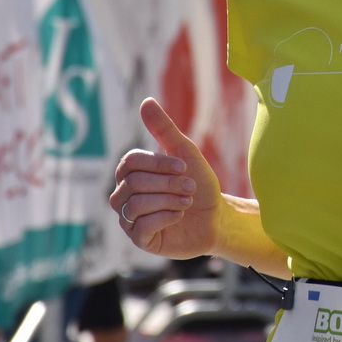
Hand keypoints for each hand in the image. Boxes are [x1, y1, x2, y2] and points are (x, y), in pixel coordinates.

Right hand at [110, 97, 221, 258]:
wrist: (217, 218)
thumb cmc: (199, 185)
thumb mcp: (185, 153)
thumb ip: (164, 129)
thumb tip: (146, 101)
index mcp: (131, 174)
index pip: (130, 162)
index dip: (158, 163)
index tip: (184, 166)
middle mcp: (124, 195)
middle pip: (133, 183)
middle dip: (168, 183)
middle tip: (190, 187)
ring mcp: (129, 219)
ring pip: (135, 204)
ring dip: (168, 200)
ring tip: (188, 202)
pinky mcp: (139, 239)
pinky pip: (141, 226)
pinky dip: (166, 217)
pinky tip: (180, 215)